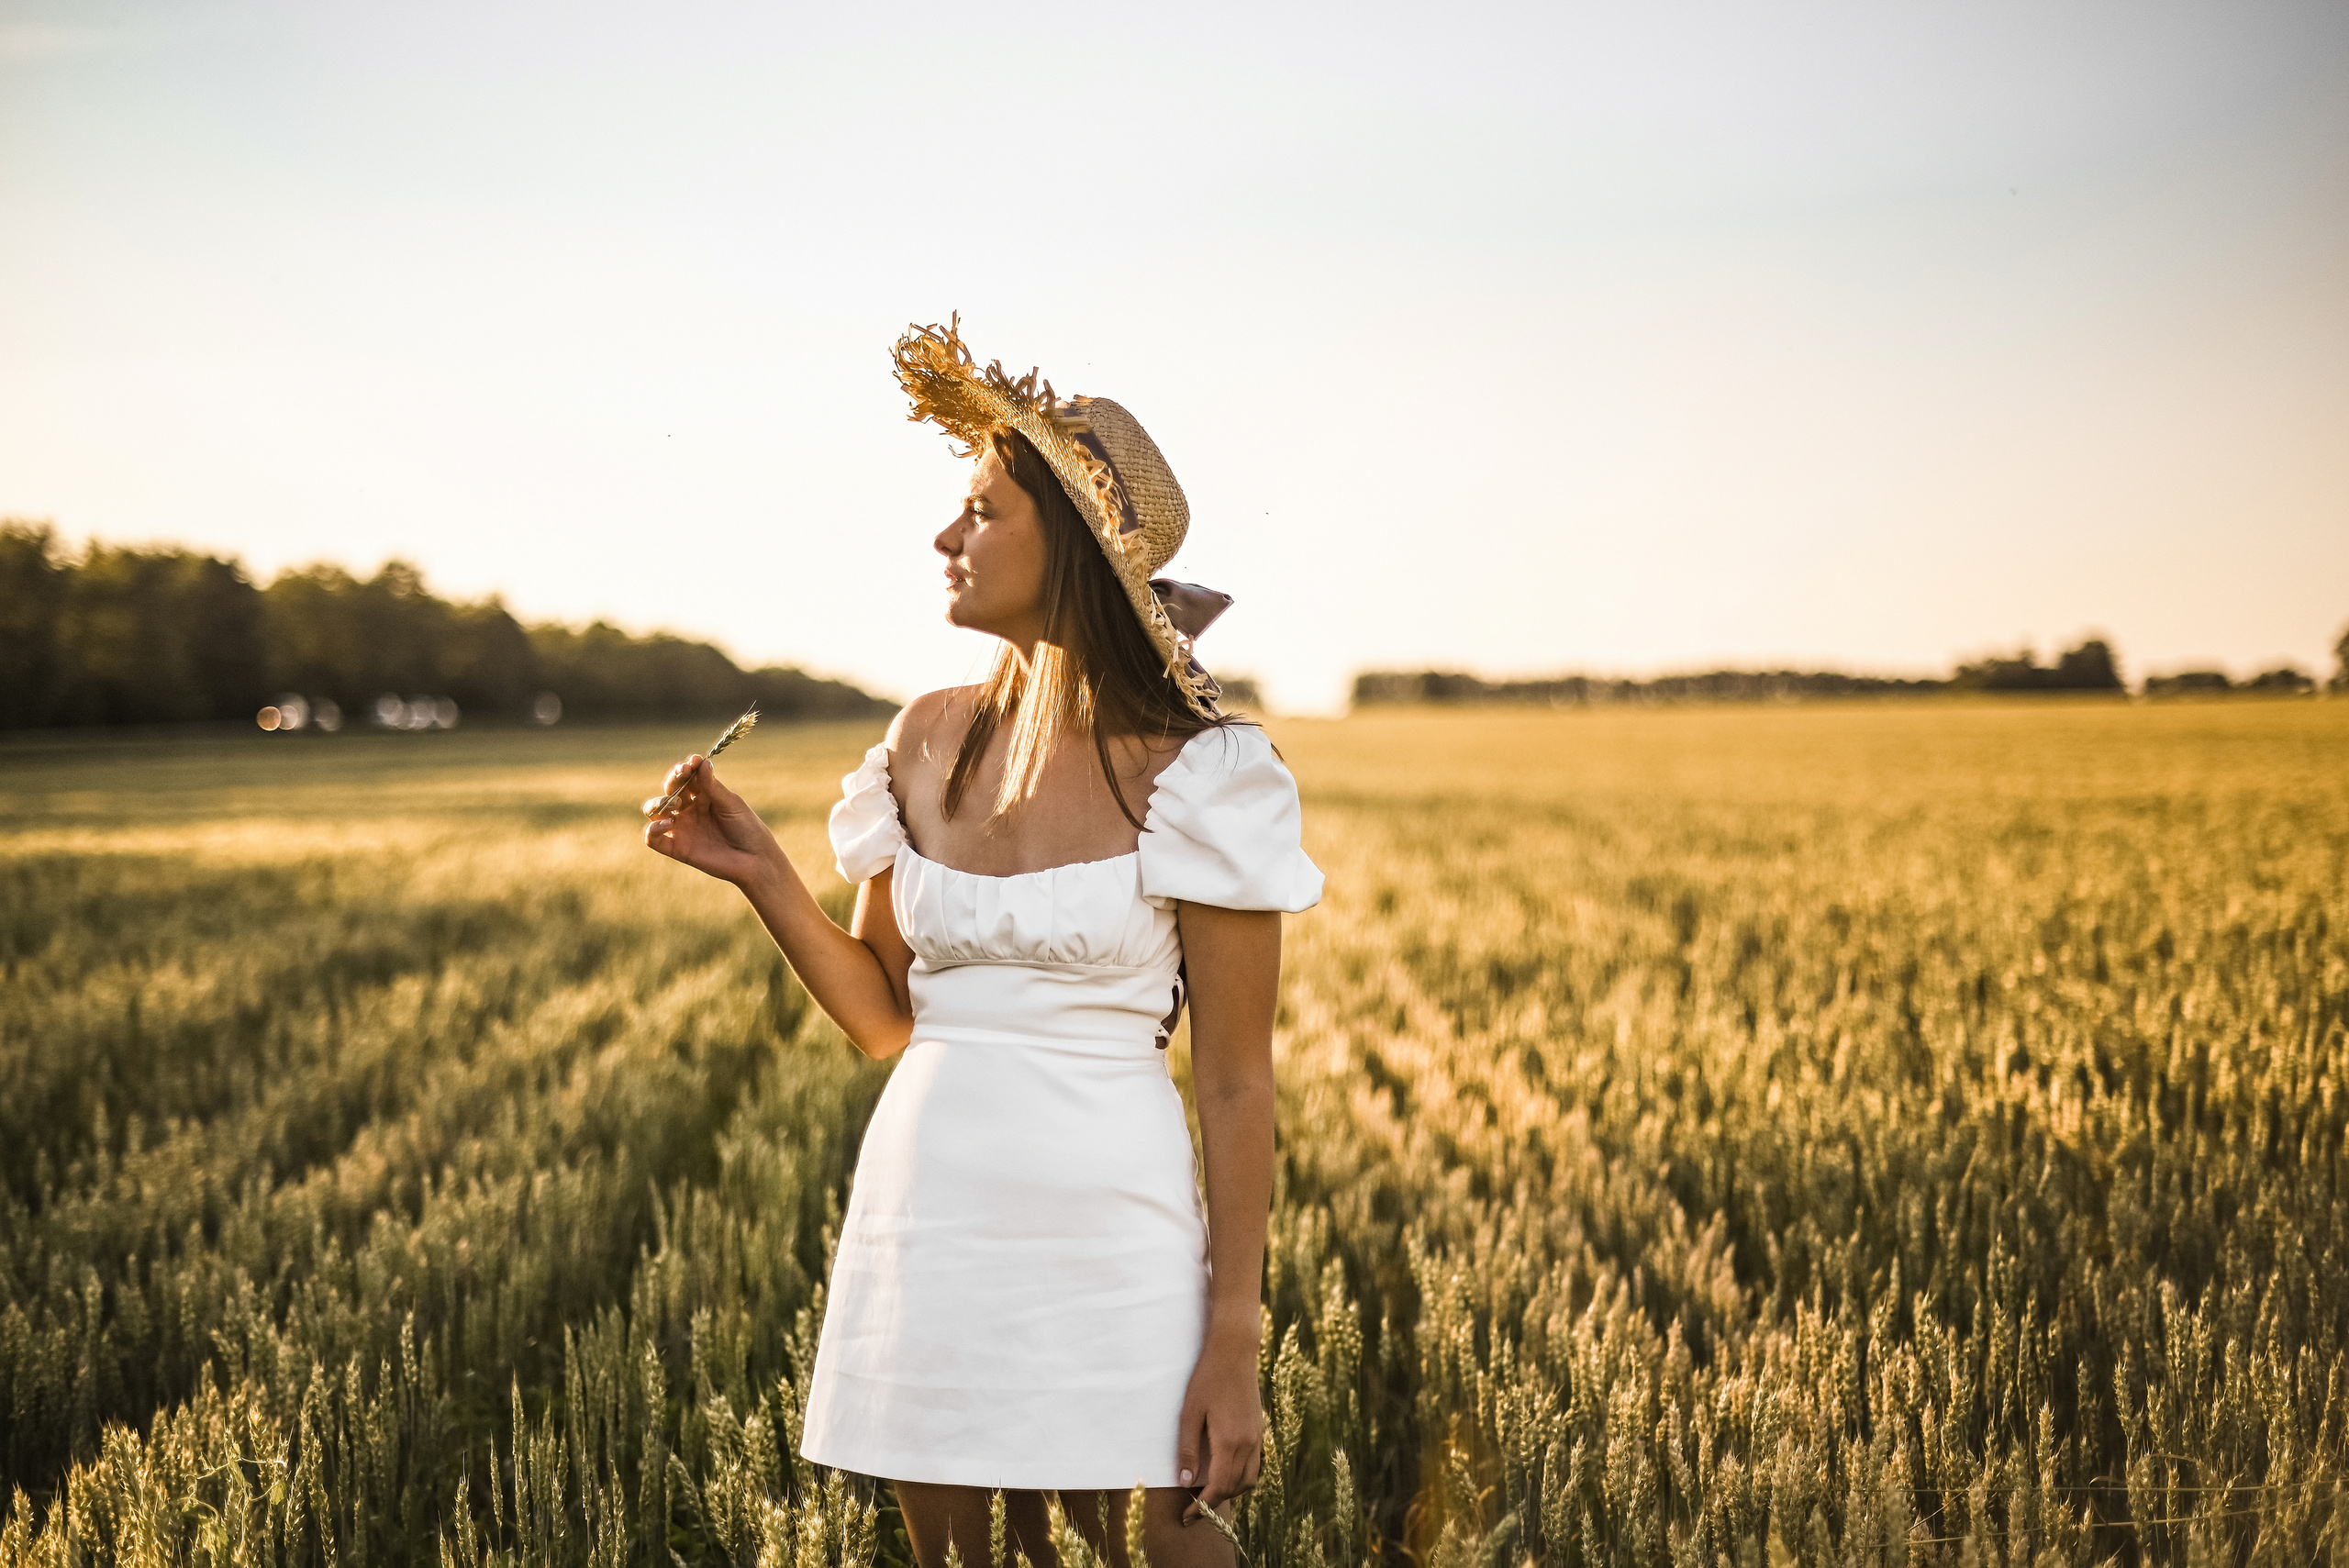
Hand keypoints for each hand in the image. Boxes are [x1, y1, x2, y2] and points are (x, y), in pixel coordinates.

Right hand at [642, 754, 780, 886]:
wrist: (755, 860)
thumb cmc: (747, 828)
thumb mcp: (731, 804)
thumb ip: (713, 787)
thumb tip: (702, 762)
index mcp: (704, 796)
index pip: (686, 777)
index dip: (686, 768)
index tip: (692, 762)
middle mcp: (689, 810)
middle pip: (669, 790)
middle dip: (673, 780)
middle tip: (683, 776)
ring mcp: (682, 828)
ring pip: (654, 811)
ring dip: (659, 802)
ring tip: (676, 804)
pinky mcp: (678, 848)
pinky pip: (653, 838)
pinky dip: (652, 829)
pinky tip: (667, 824)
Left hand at [1175, 1328, 1263, 1524]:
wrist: (1235, 1352)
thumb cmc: (1208, 1379)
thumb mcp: (1189, 1413)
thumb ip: (1187, 1449)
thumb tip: (1184, 1482)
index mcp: (1230, 1442)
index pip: (1219, 1486)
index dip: (1203, 1507)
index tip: (1187, 1517)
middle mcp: (1249, 1444)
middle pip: (1235, 1487)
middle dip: (1215, 1502)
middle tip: (1194, 1510)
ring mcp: (1257, 1437)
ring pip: (1250, 1479)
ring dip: (1231, 1490)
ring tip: (1209, 1492)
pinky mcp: (1259, 1429)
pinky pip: (1255, 1464)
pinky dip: (1241, 1476)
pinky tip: (1225, 1471)